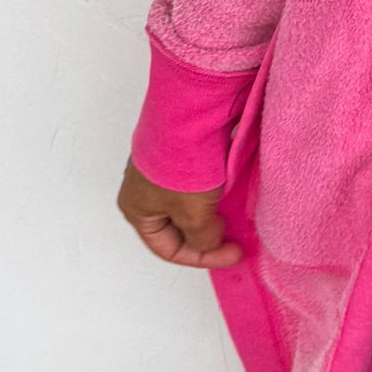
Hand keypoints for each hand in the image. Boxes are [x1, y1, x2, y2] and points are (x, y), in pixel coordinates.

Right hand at [116, 164, 242, 268]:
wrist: (190, 113)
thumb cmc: (182, 166)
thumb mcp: (193, 215)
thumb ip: (202, 239)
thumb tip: (210, 239)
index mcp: (135, 210)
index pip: (168, 249)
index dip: (202, 257)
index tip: (233, 253)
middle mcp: (143, 191)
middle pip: (177, 228)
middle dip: (206, 235)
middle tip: (235, 236)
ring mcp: (161, 170)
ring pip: (189, 205)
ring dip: (212, 214)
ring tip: (236, 215)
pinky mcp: (178, 154)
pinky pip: (197, 185)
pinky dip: (214, 194)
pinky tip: (232, 193)